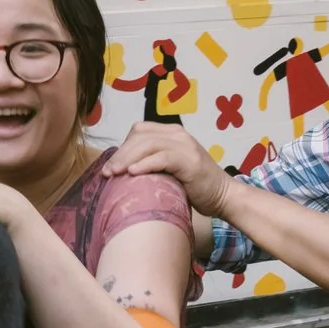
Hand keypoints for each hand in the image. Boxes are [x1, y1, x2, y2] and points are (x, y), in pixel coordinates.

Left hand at [104, 122, 233, 214]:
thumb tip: (123, 168)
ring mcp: (185, 146)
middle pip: (140, 136)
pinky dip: (145, 164)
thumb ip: (153, 161)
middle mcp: (178, 135)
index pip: (140, 131)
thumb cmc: (194, 187)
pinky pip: (162, 157)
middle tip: (106, 173)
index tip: (110, 167)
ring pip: (148, 144)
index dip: (122, 147)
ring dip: (127, 159)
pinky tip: (132, 173)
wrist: (223, 196)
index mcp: (172, 133)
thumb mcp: (170, 169)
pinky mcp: (190, 160)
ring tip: (113, 174)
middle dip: (120, 154)